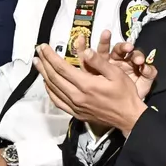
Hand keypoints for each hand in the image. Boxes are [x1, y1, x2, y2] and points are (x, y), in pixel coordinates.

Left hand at [34, 31, 149, 136]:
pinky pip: (58, 101)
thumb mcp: (116, 73)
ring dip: (44, 75)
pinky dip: (50, 91)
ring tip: (38, 64)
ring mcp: (75, 106)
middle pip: (54, 77)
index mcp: (86, 84)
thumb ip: (99, 62)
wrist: (128, 117)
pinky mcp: (76, 113)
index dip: (50, 56)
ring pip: (53, 89)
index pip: (62, 67)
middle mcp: (77, 96)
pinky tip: (47, 84)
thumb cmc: (124, 94)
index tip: (43, 47)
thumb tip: (85, 51)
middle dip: (44, 63)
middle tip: (38, 52)